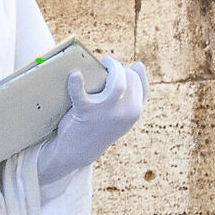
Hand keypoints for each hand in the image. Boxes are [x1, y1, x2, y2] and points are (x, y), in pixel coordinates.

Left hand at [35, 57, 147, 188]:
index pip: (138, 81)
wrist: (79, 151)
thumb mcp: (123, 115)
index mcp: (135, 111)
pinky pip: (80, 93)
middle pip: (129, 78)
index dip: (128, 70)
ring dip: (112, 67)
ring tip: (103, 63)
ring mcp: (106, 112)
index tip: (118, 68)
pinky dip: (76, 83)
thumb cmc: (100, 127)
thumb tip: (139, 64)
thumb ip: (134, 94)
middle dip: (119, 67)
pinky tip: (75, 75)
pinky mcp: (85, 112)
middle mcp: (126, 112)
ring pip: (117, 81)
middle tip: (107, 65)